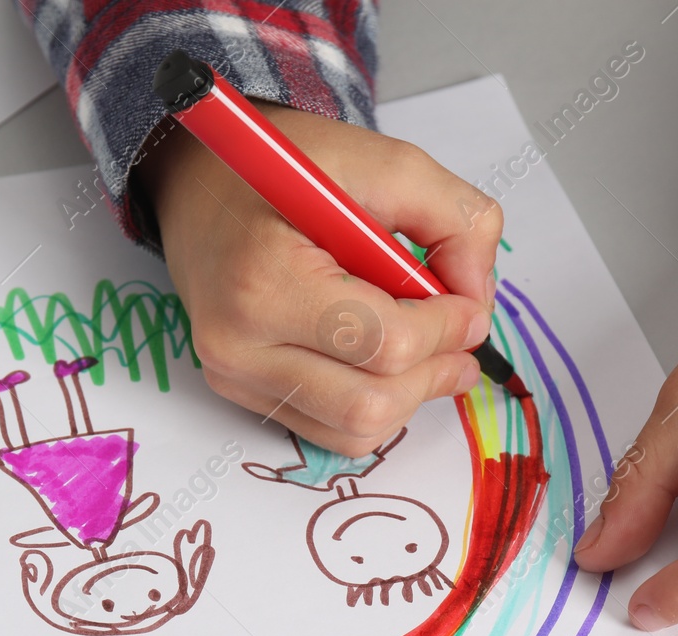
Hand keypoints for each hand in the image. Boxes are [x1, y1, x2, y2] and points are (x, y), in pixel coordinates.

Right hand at [137, 103, 500, 456]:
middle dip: (434, 371)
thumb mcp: (383, 160)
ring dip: (410, 396)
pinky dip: (376, 407)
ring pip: (354, 431)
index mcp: (265, 279)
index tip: (468, 303)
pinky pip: (329, 433)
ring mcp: (233, 374)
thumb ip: (453, 218)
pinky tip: (387, 364)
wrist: (200, 184)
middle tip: (459, 336)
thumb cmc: (284, 170)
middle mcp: (238, 342)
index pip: (385, 343)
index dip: (447, 327)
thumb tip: (477, 298)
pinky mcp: (238, 391)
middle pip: (371, 402)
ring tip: (428, 350)